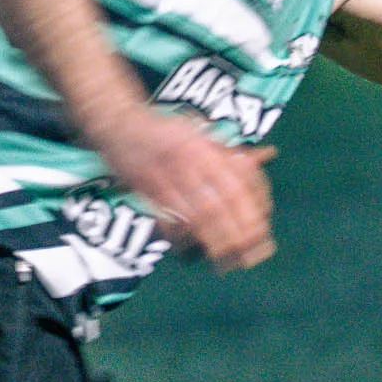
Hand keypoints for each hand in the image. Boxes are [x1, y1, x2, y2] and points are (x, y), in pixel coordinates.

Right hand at [84, 106, 277, 271]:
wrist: (117, 119)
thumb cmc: (164, 130)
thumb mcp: (199, 131)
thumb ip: (226, 151)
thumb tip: (264, 158)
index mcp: (205, 147)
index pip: (237, 185)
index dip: (252, 214)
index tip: (262, 235)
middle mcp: (187, 161)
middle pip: (219, 206)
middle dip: (237, 236)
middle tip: (249, 258)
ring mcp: (164, 176)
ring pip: (195, 216)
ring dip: (214, 242)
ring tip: (226, 262)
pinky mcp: (143, 189)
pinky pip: (167, 219)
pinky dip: (181, 237)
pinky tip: (191, 249)